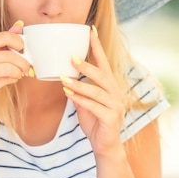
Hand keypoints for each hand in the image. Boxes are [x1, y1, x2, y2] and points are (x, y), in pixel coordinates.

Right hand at [0, 21, 30, 121]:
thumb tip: (19, 25)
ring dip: (19, 72)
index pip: (4, 36)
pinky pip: (6, 79)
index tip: (23, 49)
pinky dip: (14, 79)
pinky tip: (12, 79)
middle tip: (27, 66)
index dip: (19, 42)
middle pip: (9, 55)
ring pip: (9, 68)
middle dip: (23, 62)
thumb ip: (3, 40)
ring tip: (20, 73)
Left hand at [61, 26, 123, 154]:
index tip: (89, 30)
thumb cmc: (96, 123)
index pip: (103, 63)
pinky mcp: (110, 118)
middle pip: (102, 75)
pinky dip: (81, 100)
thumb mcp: (85, 103)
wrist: (106, 147)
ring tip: (64, 78)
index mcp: (110, 86)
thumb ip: (79, 90)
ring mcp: (115, 106)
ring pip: (97, 91)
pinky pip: (94, 107)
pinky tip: (69, 95)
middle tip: (71, 57)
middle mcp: (115, 93)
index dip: (97, 47)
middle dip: (87, 65)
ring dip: (79, 84)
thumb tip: (64, 76)